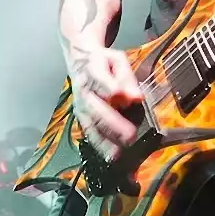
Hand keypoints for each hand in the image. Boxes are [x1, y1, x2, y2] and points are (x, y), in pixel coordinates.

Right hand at [66, 44, 143, 161]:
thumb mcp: (117, 60)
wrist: (79, 60)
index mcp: (92, 70)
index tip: (125, 98)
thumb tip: (135, 97)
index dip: (111, 88)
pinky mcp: (81, 116)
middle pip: (95, 108)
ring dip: (104, 140)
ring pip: (90, 124)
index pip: (99, 79)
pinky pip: (89, 132)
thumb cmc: (102, 61)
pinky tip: (109, 155)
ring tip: (118, 153)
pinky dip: (99, 145)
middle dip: (112, 123)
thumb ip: (126, 78)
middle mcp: (83, 90)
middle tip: (129, 135)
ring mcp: (80, 105)